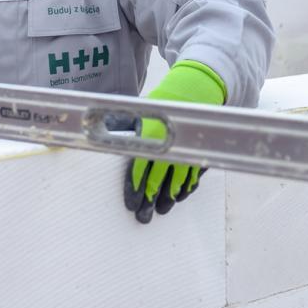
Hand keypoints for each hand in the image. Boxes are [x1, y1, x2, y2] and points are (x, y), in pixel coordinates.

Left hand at [124, 60, 224, 223]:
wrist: (196, 90)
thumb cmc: (165, 100)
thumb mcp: (143, 111)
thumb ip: (129, 127)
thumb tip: (107, 137)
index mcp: (152, 136)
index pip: (140, 168)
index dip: (135, 187)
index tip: (131, 202)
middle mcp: (170, 147)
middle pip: (157, 181)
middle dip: (148, 200)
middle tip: (143, 217)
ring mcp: (187, 152)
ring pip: (177, 183)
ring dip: (168, 198)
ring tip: (161, 210)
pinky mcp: (200, 153)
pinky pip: (193, 177)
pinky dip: (186, 188)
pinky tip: (179, 196)